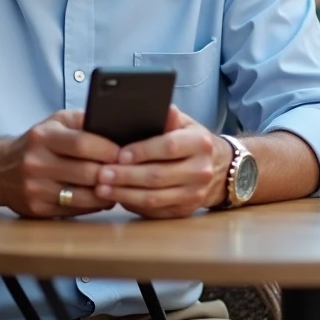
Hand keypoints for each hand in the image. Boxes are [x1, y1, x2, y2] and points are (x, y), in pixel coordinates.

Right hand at [0, 110, 119, 217]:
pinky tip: (102, 197)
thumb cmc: (37, 143)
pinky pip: (75, 210)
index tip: (126, 152)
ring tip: (119, 185)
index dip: (109, 149)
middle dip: (112, 173)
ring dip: (107, 193)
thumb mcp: (55, 122)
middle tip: (129, 172)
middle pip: (87, 172)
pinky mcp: (37, 209)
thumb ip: (83, 120)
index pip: (83, 143)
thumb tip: (116, 124)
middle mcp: (36, 163)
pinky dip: (93, 205)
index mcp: (43, 137)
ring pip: (83, 196)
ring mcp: (35, 188)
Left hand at [94, 106, 227, 218]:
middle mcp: (201, 171)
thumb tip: (163, 108)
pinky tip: (116, 197)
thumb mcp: (184, 124)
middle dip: (126, 176)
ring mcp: (194, 194)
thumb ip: (170, 118)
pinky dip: (132, 204)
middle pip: (158, 176)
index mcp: (200, 144)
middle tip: (101, 173)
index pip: (169, 147)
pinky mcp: (184, 211)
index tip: (119, 154)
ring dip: (124, 194)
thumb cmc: (190, 141)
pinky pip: (155, 210)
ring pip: (154, 198)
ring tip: (101, 188)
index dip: (142, 151)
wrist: (218, 168)